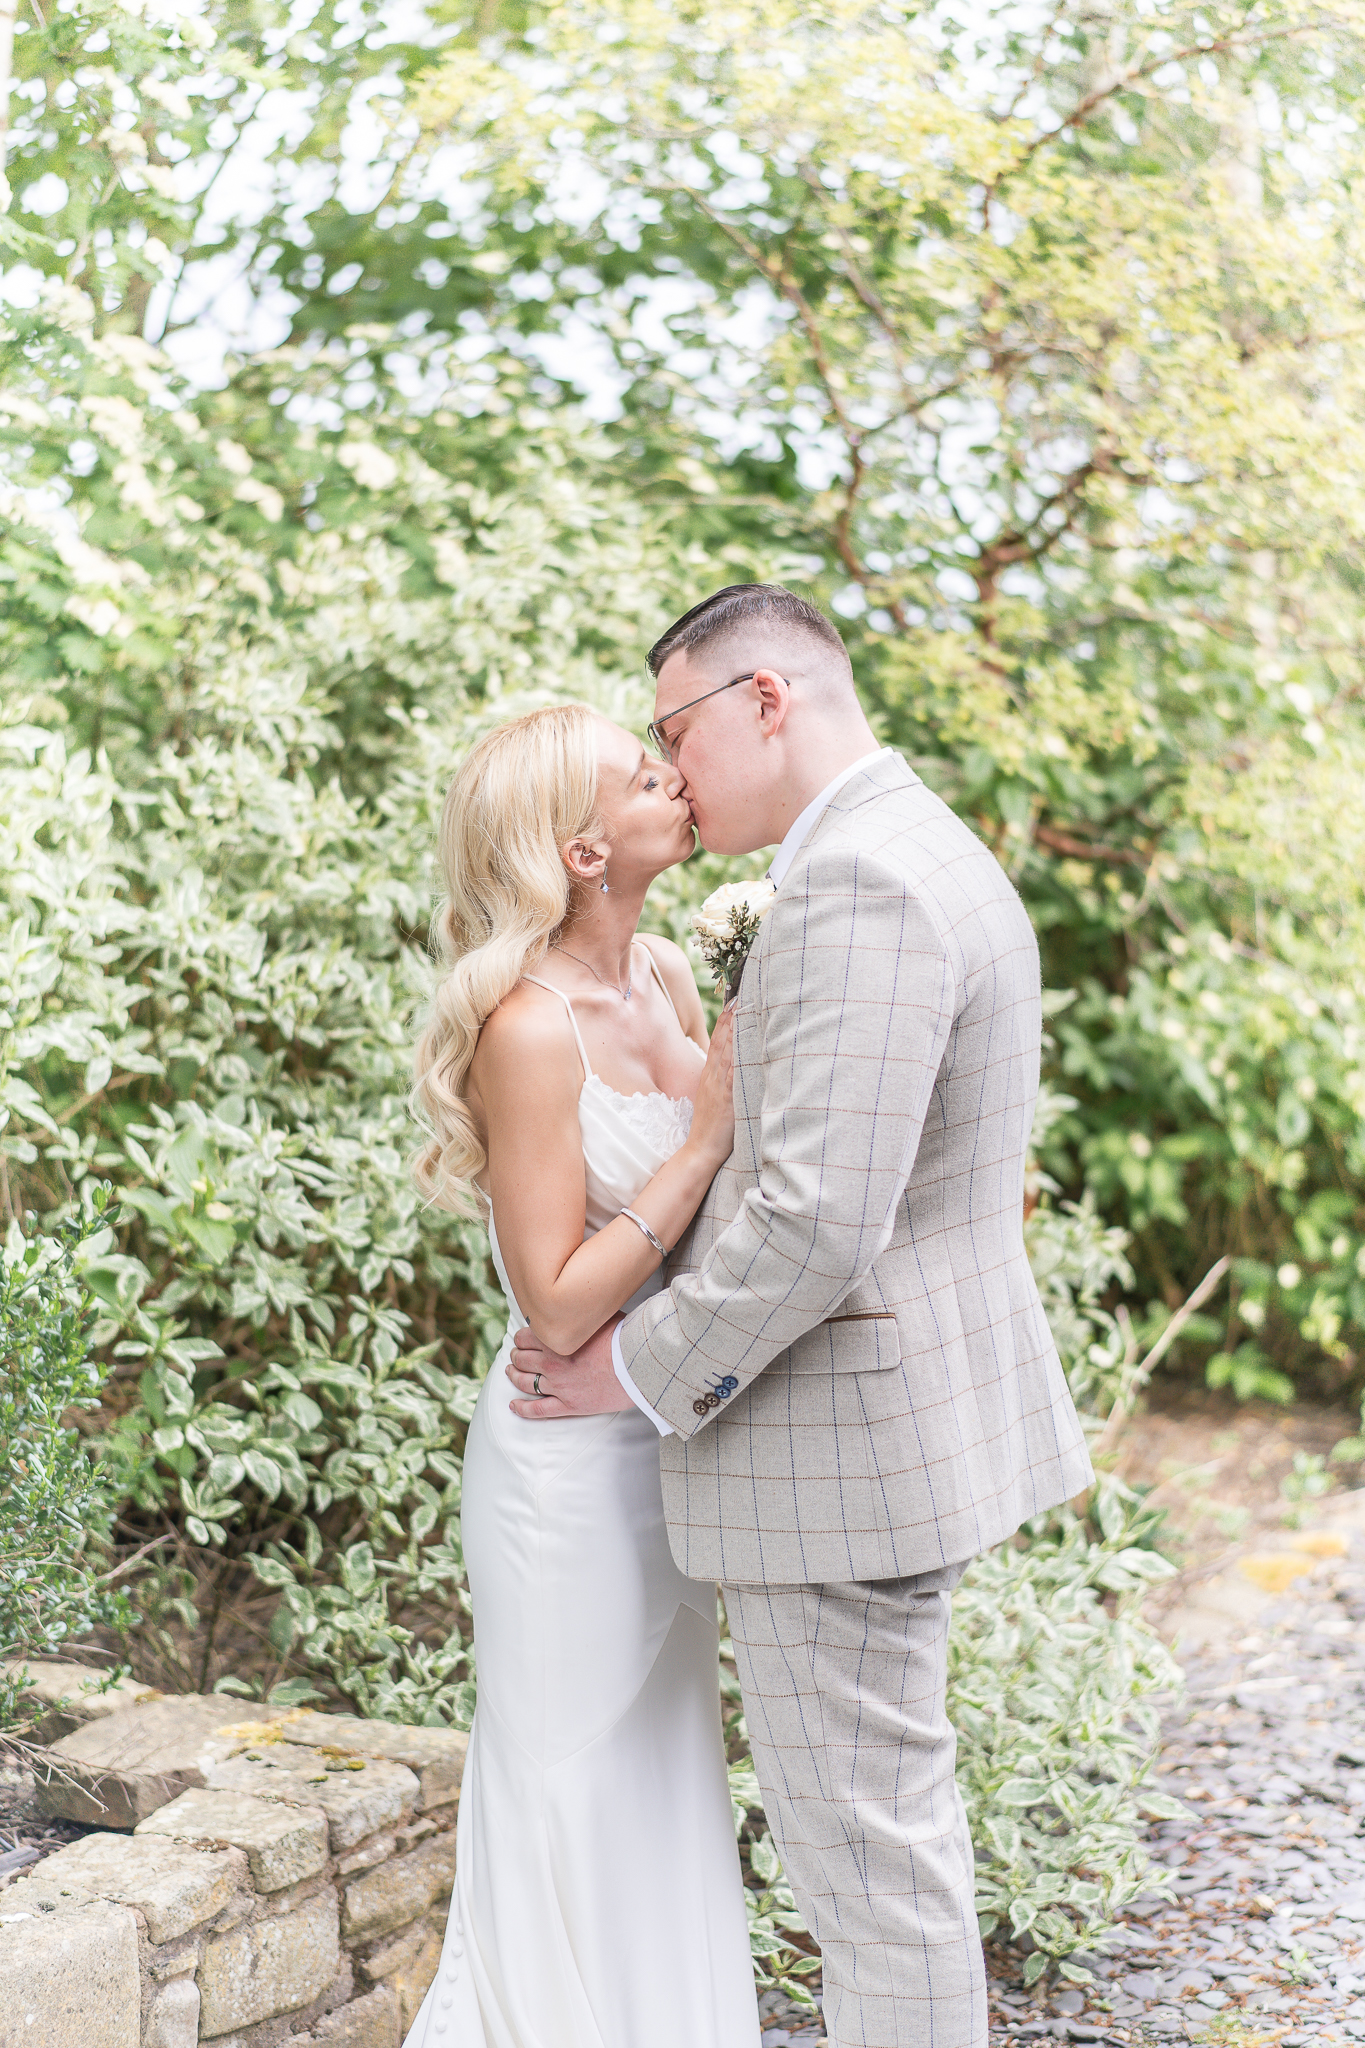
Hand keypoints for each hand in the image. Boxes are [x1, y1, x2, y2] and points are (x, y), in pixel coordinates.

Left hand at [507, 1318, 632, 1419]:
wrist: (637, 1366)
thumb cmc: (624, 1338)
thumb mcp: (601, 1315)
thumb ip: (583, 1313)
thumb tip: (582, 1301)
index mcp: (556, 1340)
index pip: (525, 1337)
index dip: (521, 1337)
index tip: (523, 1338)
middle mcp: (551, 1363)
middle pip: (522, 1359)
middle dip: (516, 1355)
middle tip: (516, 1354)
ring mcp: (558, 1386)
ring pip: (525, 1382)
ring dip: (514, 1376)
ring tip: (510, 1372)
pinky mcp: (569, 1405)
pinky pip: (538, 1410)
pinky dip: (522, 1409)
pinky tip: (513, 1406)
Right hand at [686, 1001, 735, 1169]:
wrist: (700, 1150)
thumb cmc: (711, 1127)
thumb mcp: (716, 1098)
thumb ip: (724, 1082)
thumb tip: (737, 1068)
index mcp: (711, 1074)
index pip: (718, 1039)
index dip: (727, 1018)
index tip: (736, 998)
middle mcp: (713, 1075)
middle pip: (722, 1038)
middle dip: (732, 1014)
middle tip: (742, 991)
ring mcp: (719, 1085)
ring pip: (727, 1050)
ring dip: (736, 1027)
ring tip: (745, 1005)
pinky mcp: (727, 1098)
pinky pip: (733, 1073)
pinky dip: (738, 1055)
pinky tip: (745, 1041)